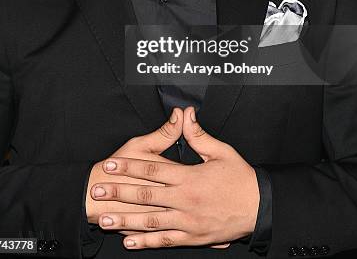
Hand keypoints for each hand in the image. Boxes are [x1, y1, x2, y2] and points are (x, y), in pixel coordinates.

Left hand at [92, 106, 258, 249]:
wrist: (259, 208)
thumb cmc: (240, 178)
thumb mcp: (222, 151)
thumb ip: (199, 134)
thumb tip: (185, 114)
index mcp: (189, 177)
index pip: (152, 169)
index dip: (129, 166)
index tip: (110, 164)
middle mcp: (184, 200)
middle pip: (145, 196)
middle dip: (118, 193)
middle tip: (97, 191)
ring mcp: (187, 222)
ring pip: (150, 221)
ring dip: (125, 221)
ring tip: (104, 219)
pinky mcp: (193, 237)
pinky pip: (165, 240)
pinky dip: (146, 242)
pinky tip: (129, 242)